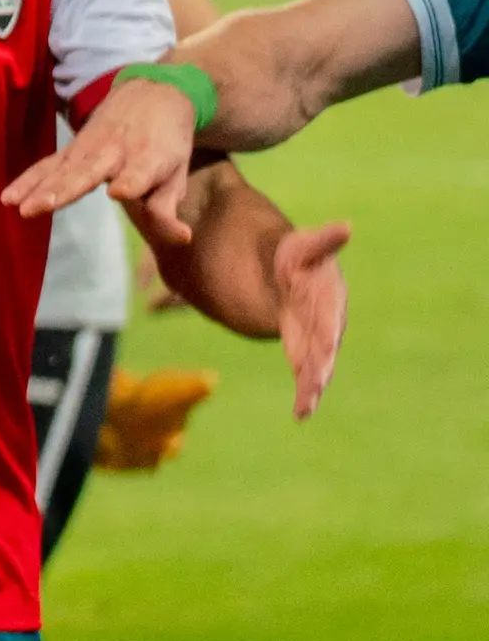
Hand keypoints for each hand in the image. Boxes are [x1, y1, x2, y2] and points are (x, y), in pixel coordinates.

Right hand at [7, 74, 199, 242]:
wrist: (151, 94)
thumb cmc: (167, 142)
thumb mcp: (177, 174)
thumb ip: (168, 208)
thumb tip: (181, 238)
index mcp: (148, 158)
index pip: (138, 174)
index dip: (130, 183)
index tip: (119, 192)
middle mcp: (114, 151)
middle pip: (87, 172)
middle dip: (66, 189)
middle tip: (42, 207)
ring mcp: (87, 148)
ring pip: (61, 170)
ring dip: (38, 189)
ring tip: (20, 207)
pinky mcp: (71, 149)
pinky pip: (47, 166)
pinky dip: (27, 180)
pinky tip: (7, 197)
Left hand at [276, 220, 349, 417]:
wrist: (295, 272)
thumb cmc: (302, 255)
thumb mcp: (306, 245)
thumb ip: (323, 240)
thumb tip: (345, 227)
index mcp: (330, 298)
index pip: (331, 317)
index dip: (328, 332)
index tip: (327, 347)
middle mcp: (328, 324)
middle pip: (325, 349)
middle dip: (320, 368)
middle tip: (313, 387)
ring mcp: (317, 340)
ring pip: (317, 367)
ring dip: (312, 388)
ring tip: (305, 408)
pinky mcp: (305, 351)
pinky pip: (306, 373)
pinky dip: (305, 392)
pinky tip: (301, 413)